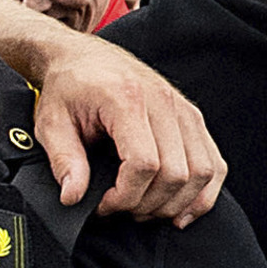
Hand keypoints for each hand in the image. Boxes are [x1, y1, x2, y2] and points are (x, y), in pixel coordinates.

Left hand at [28, 35, 223, 222]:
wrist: (84, 58)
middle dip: (148, 204)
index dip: (125, 196)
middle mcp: (163, 101)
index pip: (144, 164)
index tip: (104, 204)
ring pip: (202, 171)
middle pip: (176, 173)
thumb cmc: (68, 88)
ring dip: (177, 203)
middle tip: (122, 208)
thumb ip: (64, 161)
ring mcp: (183, 109)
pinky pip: (215, 163)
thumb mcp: (51, 123)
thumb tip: (73, 197)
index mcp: (127, 98)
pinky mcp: (192, 118)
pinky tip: (181, 208)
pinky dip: (204, 193)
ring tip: (146, 209)